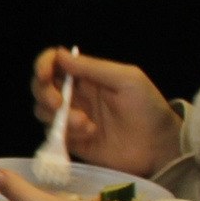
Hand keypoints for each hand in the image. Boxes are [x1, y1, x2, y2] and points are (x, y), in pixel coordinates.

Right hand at [30, 47, 179, 177]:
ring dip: (59, 117)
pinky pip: (52, 135)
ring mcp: (71, 119)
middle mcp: (75, 96)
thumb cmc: (148, 107)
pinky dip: (65, 134)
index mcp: (87, 77)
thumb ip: (93, 67)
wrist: (158, 146)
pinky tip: (89, 134)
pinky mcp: (71, 141)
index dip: (43, 65)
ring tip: (87, 125)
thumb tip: (59, 54)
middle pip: (41, 87)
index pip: (55, 63)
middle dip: (44, 93)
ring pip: (43, 111)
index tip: (44, 75)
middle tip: (58, 104)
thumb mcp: (127, 79)